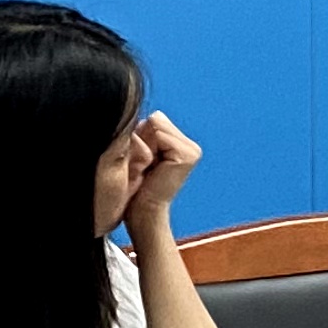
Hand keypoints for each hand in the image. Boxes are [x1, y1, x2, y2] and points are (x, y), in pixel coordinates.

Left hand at [122, 110, 200, 238]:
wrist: (143, 214)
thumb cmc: (135, 188)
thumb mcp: (137, 153)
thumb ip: (142, 132)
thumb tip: (140, 113)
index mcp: (179, 145)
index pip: (154, 119)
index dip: (139, 136)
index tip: (139, 161)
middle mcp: (190, 146)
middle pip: (156, 118)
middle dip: (142, 138)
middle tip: (142, 165)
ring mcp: (192, 150)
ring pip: (157, 123)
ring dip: (143, 144)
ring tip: (145, 167)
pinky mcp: (188, 155)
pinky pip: (161, 134)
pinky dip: (149, 148)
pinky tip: (151, 167)